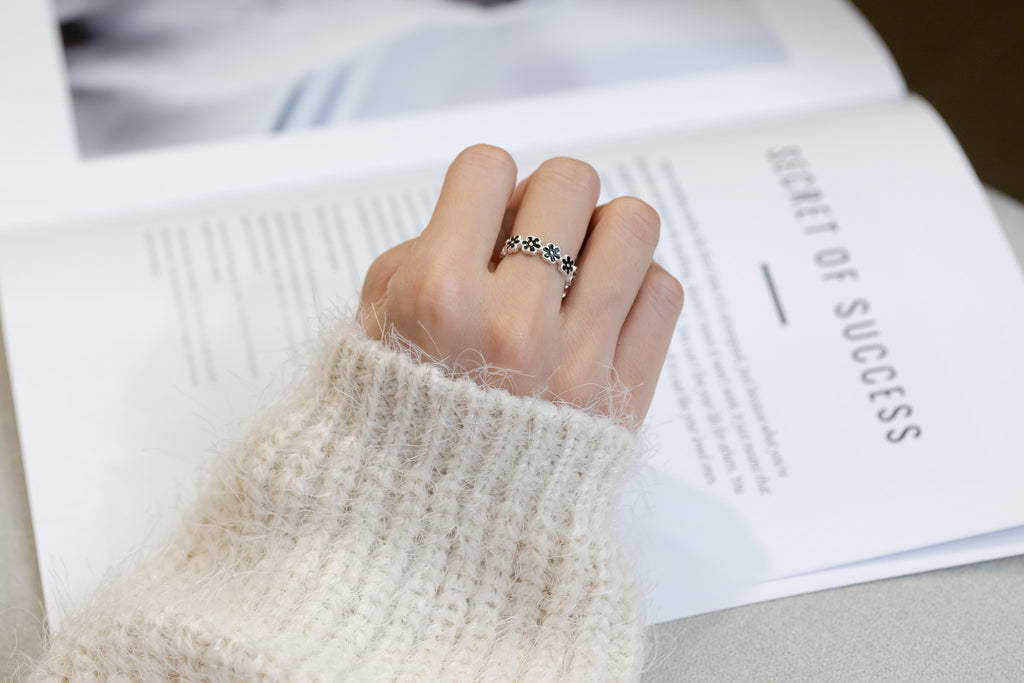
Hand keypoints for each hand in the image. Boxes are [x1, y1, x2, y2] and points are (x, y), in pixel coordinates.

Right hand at [360, 145, 682, 426]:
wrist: (435, 529)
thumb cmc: (399, 415)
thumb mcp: (374, 323)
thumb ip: (426, 248)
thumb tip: (508, 208)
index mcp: (435, 296)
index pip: (488, 168)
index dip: (484, 187)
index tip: (483, 219)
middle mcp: (511, 323)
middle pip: (571, 182)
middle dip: (551, 201)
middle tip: (538, 242)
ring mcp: (576, 360)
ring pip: (633, 225)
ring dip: (604, 234)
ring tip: (581, 270)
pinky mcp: (623, 394)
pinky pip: (663, 291)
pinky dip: (637, 287)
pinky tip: (603, 313)